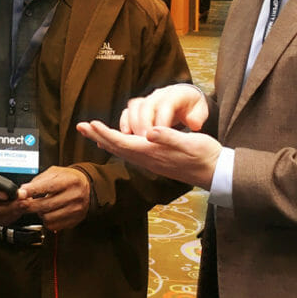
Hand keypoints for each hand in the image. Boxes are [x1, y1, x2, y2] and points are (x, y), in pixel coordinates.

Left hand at [16, 166, 90, 230]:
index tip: (20, 194)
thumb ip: (38, 181)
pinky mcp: (75, 220)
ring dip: (40, 213)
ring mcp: (76, 210)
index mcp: (70, 181)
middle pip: (46, 205)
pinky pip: (54, 226)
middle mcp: (75, 195)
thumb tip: (23, 191)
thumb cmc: (68, 178)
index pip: (48, 186)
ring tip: (42, 206)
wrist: (87, 186)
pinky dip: (47, 221)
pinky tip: (49, 213)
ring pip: (48, 217)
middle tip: (22, 203)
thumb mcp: (55, 172)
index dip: (32, 191)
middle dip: (30, 205)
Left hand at [76, 120, 219, 189]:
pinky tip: (115, 141)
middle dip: (98, 136)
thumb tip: (149, 133)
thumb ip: (169, 138)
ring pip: (122, 150)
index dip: (105, 133)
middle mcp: (148, 159)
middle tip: (80, 126)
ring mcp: (151, 161)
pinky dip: (118, 144)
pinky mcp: (156, 161)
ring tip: (91, 132)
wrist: (216, 173)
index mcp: (153, 152)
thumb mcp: (190, 144)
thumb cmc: (205, 155)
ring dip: (105, 139)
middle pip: (117, 147)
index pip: (122, 142)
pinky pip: (130, 152)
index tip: (90, 124)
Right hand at [120, 83, 207, 134]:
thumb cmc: (193, 108)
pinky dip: (124, 123)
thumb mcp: (200, 111)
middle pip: (146, 105)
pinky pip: (127, 112)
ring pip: (134, 108)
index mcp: (176, 94)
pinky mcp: (139, 107)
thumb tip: (194, 124)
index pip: (166, 105)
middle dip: (144, 124)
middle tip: (144, 140)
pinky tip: (125, 136)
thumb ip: (197, 117)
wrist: (186, 100)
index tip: (160, 136)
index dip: (162, 120)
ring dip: (132, 124)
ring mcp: (148, 99)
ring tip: (134, 140)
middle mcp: (159, 94)